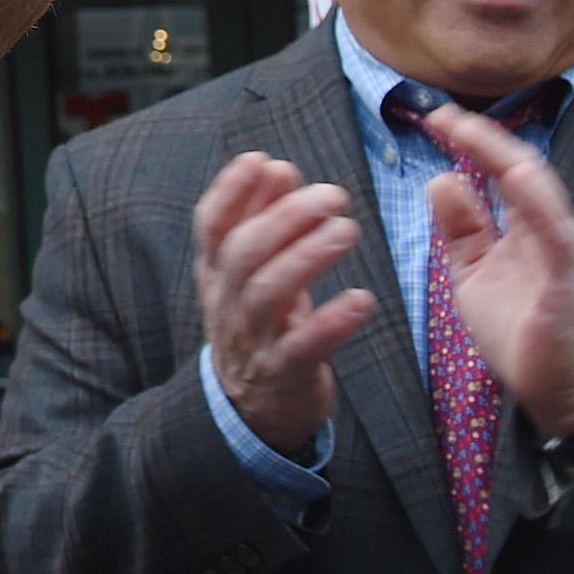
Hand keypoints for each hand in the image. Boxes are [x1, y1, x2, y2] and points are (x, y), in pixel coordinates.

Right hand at [195, 151, 378, 457]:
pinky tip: (362, 300)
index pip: (211, 225)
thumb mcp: (252, 274)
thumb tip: (276, 166)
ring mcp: (252, 340)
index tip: (263, 161)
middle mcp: (227, 303)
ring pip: (267, 294)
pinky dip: (332, 321)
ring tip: (347, 231)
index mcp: (216, 274)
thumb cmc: (261, 326)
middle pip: (243, 253)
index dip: (232, 191)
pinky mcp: (285, 374)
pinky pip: (304, 346)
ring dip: (307, 258)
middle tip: (333, 195)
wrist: (253, 412)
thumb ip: (262, 220)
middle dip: (284, 217)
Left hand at [421, 102, 573, 438]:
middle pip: (520, 169)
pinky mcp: (570, 279)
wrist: (556, 389)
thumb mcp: (474, 273)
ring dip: (505, 157)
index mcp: (527, 227)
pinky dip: (538, 202)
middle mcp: (549, 230)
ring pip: (540, 192)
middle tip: (443, 112)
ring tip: (472, 129)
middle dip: (483, 138)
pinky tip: (515, 176)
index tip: (434, 117)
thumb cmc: (521, 331)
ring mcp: (563, 251)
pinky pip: (557, 234)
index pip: (500, 171)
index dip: (471, 141)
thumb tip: (443, 181)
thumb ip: (463, 229)